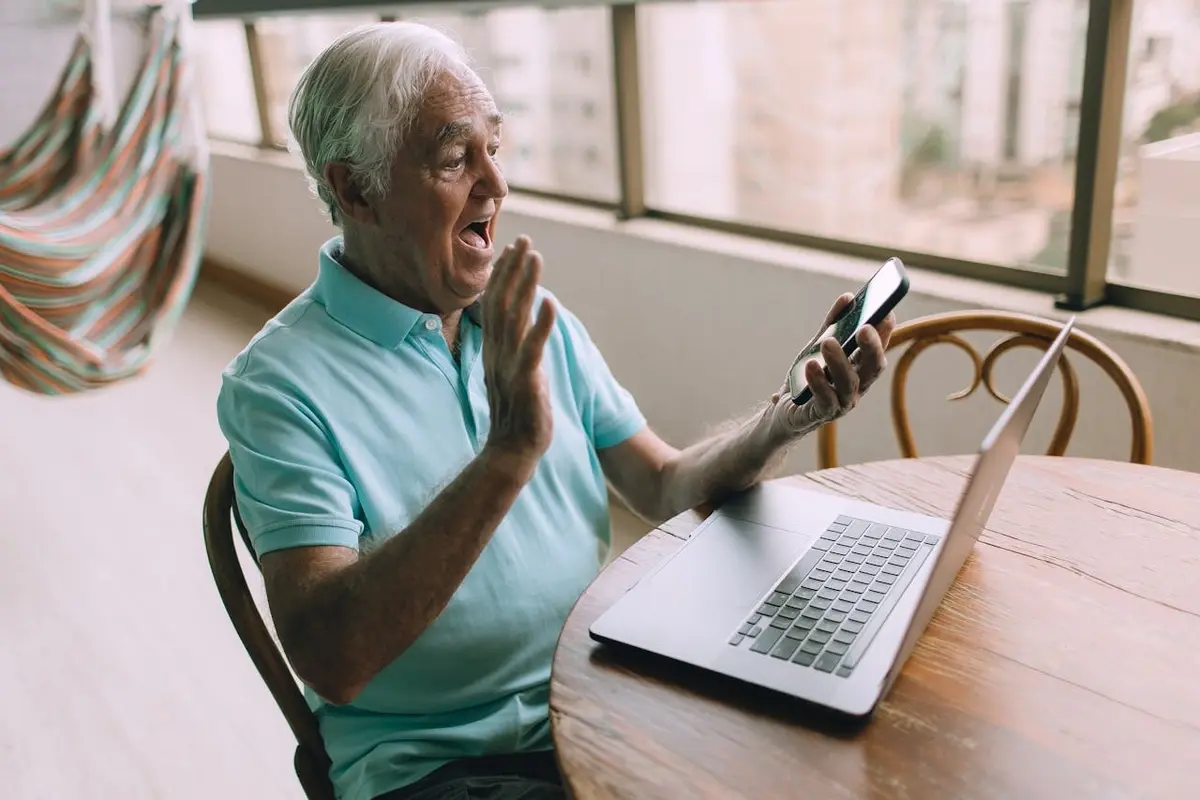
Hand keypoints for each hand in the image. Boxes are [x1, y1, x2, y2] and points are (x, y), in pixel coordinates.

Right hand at [481, 236, 557, 464]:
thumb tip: (523, 325)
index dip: (502, 274)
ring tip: (535, 257)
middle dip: (513, 269)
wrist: (511, 451)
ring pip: (515, 317)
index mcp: (494, 350)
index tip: (511, 248)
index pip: (494, 304)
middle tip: (524, 239)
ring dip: (525, 285)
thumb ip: (515, 347)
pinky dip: (541, 324)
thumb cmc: (516, 413)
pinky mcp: (525, 381)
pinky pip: (532, 349)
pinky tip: (550, 303)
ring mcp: (509, 366)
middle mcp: (498, 353)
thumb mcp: (512, 373)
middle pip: (501, 302)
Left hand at [767, 293, 895, 438]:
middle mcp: (858, 387)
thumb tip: (847, 298)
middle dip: (871, 347)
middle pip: (872, 367)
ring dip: (839, 362)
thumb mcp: (818, 346)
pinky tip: (811, 365)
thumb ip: (833, 324)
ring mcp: (842, 403)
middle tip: (864, 327)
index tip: (887, 312)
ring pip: (848, 383)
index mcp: (861, 369)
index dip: (885, 332)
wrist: (785, 409)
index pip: (878, 349)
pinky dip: (819, 382)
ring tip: (828, 342)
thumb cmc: (808, 375)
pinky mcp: (821, 414)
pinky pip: (824, 399)